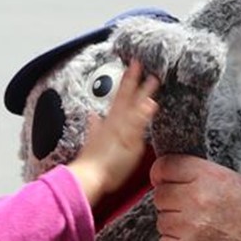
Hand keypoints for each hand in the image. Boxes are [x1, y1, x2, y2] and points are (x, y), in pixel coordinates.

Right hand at [67, 61, 160, 209]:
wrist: (87, 176)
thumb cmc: (92, 165)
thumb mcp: (92, 142)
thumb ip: (94, 127)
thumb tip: (93, 116)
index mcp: (108, 124)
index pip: (118, 100)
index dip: (124, 84)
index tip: (131, 71)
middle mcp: (114, 124)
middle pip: (124, 97)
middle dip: (131, 80)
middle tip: (138, 63)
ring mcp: (121, 131)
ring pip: (132, 107)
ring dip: (141, 92)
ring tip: (152, 79)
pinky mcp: (126, 141)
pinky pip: (136, 125)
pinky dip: (143, 114)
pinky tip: (150, 104)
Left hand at [150, 152, 240, 240]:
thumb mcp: (237, 182)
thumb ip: (203, 176)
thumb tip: (172, 177)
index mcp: (209, 177)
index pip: (164, 167)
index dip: (163, 174)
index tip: (166, 180)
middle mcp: (196, 199)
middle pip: (159, 195)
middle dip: (172, 202)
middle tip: (195, 210)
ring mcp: (189, 228)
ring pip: (162, 220)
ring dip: (176, 225)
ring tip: (203, 228)